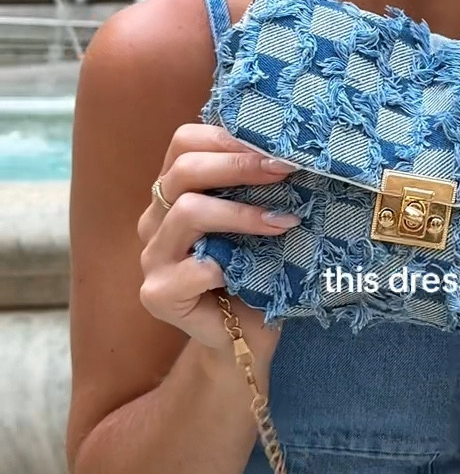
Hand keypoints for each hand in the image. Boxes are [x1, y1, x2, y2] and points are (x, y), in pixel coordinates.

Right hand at [137, 125, 299, 366]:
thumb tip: (292, 148)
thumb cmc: (255, 271)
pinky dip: (232, 264)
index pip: (184, 143)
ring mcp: (152, 257)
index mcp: (174, 193)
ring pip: (188, 212)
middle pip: (183, 171)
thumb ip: (257, 186)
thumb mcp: (257, 219)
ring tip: (284, 220)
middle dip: (239, 164)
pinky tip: (259, 269)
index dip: (227, 137)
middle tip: (284, 170)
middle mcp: (155, 219)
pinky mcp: (157, 293)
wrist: (245, 336)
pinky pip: (196, 267)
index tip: (274, 144)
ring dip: (242, 213)